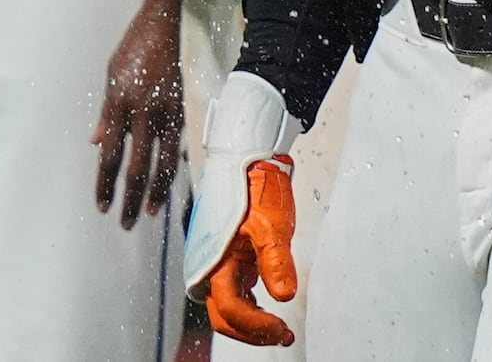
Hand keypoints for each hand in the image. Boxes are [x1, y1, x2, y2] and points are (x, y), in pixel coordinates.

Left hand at [92, 0, 182, 229]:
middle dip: (129, 197)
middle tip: (125, 221)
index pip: (110, 155)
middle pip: (136, 165)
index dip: (106, 183)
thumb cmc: (134, 45)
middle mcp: (143, 111)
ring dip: (155, 189)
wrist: (166, 20)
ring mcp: (167, 109)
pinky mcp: (183, 105)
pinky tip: (172, 181)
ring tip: (150, 210)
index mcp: (119, 104)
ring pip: (163, 160)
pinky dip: (174, 164)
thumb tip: (96, 143)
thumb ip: (105, 113)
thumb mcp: (110, 75)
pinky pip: (178, 142)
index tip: (102, 205)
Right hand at [186, 70, 298, 342]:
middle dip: (252, 332)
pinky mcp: (222, 254)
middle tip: (282, 335)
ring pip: (227, 305)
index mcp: (214, 262)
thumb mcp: (272, 223)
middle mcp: (208, 266)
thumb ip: (277, 262)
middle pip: (224, 316)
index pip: (232, 311)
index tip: (283, 330)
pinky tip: (267, 301)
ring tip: (278, 327)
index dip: (257, 327)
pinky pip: (231, 288)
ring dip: (250, 320)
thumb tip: (284, 296)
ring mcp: (214, 261)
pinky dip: (248, 302)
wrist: (247, 157)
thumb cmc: (256, 185)